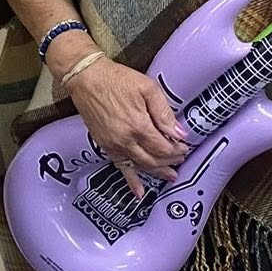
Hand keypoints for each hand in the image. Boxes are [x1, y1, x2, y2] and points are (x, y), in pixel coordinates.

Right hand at [63, 59, 186, 198]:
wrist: (86, 79)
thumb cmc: (115, 79)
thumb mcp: (148, 88)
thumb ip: (164, 113)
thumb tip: (179, 132)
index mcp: (139, 126)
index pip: (164, 147)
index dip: (177, 150)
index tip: (184, 147)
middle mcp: (126, 140)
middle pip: (154, 160)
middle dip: (170, 162)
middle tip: (180, 160)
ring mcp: (114, 145)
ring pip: (140, 166)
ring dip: (156, 172)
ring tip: (169, 176)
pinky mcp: (105, 145)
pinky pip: (120, 167)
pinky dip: (131, 181)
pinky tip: (138, 192)